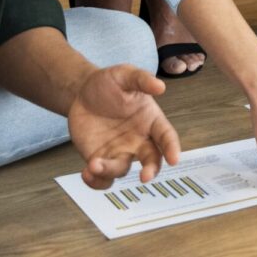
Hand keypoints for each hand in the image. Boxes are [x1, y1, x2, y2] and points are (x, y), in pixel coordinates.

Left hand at [67, 65, 179, 189]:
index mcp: (151, 120)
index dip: (172, 148)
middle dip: (151, 170)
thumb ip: (142, 80)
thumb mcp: (126, 74)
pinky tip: (86, 173)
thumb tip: (160, 87)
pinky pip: (101, 178)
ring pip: (122, 170)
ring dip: (111, 171)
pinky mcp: (99, 159)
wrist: (82, 92)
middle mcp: (138, 140)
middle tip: (145, 177)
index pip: (166, 136)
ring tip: (94, 164)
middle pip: (151, 160)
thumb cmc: (110, 82)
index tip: (174, 159)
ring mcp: (119, 151)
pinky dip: (95, 182)